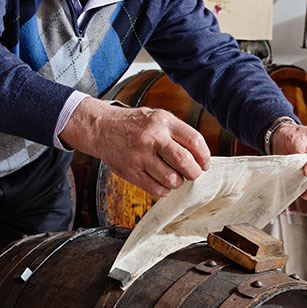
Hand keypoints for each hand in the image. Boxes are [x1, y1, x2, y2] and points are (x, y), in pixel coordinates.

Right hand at [60, 97, 210, 196]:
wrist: (102, 128)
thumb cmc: (134, 124)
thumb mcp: (158, 117)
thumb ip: (178, 133)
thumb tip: (200, 157)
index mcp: (162, 121)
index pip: (194, 141)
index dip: (204, 156)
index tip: (204, 164)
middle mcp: (152, 137)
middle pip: (185, 162)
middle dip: (194, 172)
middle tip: (192, 173)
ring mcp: (140, 155)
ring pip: (172, 179)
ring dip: (178, 182)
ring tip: (175, 177)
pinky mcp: (130, 171)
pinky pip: (156, 189)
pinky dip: (165, 190)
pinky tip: (162, 182)